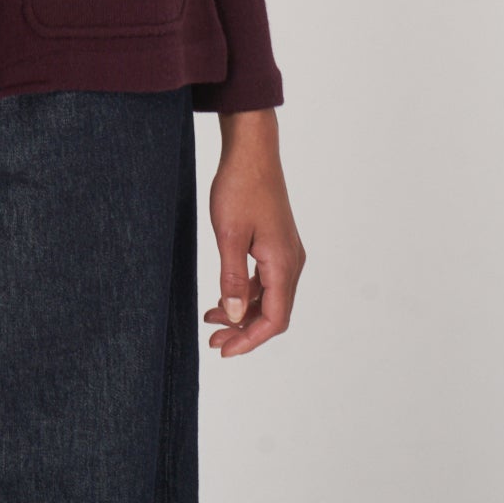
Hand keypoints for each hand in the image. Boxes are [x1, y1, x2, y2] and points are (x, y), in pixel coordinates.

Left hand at [204, 107, 305, 357]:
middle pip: (274, 313)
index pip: (274, 319)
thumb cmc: (240, 188)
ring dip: (243, 313)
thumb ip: (232, 278)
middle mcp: (291, 262)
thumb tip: (236, 315)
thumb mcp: (229, 235)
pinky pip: (265, 280)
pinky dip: (245, 293)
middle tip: (214, 341)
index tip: (225, 350)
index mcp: (283, 263)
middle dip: (245, 331)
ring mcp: (286, 253)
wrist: (252, 152)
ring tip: (212, 320)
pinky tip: (224, 297)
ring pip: (269, 297)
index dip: (250, 340)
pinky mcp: (277, 244)